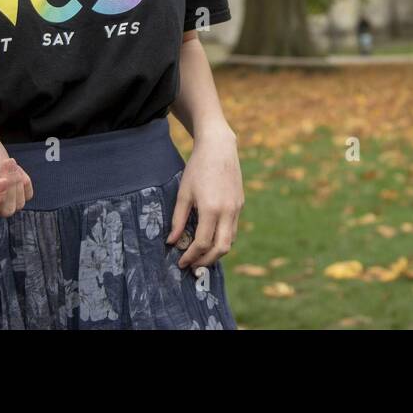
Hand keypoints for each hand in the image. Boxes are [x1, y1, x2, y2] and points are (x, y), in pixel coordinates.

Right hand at [0, 123, 32, 224]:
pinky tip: (15, 166)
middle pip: (6, 210)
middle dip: (11, 188)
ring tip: (8, 161)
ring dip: (18, 183)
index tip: (2, 180)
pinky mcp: (11, 185)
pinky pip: (26, 194)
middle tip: (5, 162)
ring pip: (18, 204)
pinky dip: (25, 182)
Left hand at [167, 123, 242, 270]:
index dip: (190, 256)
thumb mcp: (183, 193)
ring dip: (216, 253)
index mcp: (211, 209)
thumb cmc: (198, 168)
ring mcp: (237, 208)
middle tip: (192, 265)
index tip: (181, 262)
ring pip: (230, 241)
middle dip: (206, 261)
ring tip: (200, 255)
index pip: (202, 243)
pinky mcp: (240, 204)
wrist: (219, 147)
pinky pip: (233, 229)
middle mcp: (227, 212)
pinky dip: (222, 239)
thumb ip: (178, 220)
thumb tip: (172, 242)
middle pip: (221, 248)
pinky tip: (210, 239)